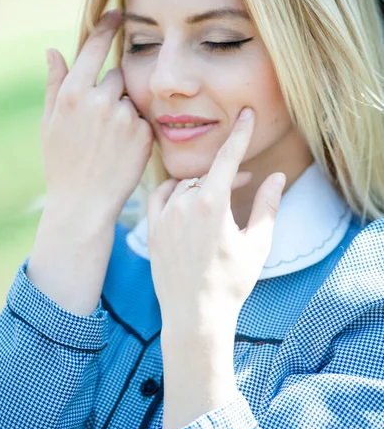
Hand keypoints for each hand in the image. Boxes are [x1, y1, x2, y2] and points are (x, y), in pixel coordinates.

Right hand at [41, 10, 153, 225]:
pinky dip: (136, 128)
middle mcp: (100, 100)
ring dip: (125, 110)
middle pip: (117, 76)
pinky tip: (122, 148)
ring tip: (110, 140)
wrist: (84, 203)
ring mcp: (124, 117)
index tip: (119, 12)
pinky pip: (143, 119)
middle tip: (100, 122)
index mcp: (72, 94)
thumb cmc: (61, 163)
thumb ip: (54, 84)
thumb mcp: (49, 123)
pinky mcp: (144, 134)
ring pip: (132, 98)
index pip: (95, 47)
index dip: (107, 27)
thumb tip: (53, 50)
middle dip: (112, 91)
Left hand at [147, 107, 285, 335]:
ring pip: (185, 184)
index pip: (228, 158)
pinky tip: (185, 197)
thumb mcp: (257, 244)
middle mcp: (182, 205)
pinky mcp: (151, 229)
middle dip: (230, 173)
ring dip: (205, 184)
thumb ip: (267, 206)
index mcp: (211, 205)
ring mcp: (163, 216)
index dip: (239, 134)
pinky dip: (173, 190)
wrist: (195, 315)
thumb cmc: (231, 282)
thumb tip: (276, 177)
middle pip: (208, 173)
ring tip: (222, 198)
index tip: (246, 113)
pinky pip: (159, 195)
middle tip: (249, 181)